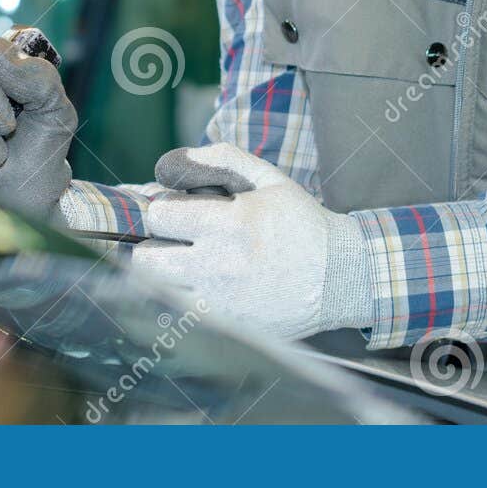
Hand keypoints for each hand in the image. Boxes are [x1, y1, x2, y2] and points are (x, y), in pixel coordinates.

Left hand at [130, 142, 373, 340]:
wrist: (340, 277)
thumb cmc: (301, 223)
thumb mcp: (269, 178)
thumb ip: (221, 159)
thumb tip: (173, 160)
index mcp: (230, 223)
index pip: (159, 215)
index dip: (161, 209)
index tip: (174, 210)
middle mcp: (219, 265)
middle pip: (146, 259)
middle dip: (154, 244)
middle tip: (173, 241)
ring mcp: (220, 303)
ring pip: (159, 291)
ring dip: (166, 275)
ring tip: (189, 264)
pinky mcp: (225, 328)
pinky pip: (180, 316)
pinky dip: (183, 300)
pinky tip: (205, 288)